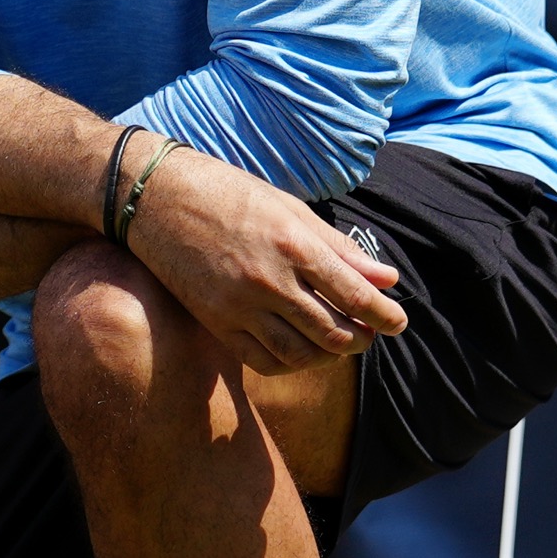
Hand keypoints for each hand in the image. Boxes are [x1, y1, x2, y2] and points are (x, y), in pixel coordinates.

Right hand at [121, 143, 407, 378]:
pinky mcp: (216, 322)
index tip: (400, 322)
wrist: (156, 198)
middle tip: (372, 332)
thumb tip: (386, 278)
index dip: (385, 313)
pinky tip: (303, 351)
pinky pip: (263, 360)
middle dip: (363, 337)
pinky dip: (291, 364)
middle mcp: (269, 280)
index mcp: (292, 244)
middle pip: (332, 330)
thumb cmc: (228, 194)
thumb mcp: (290, 209)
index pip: (354, 293)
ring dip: (331, 354)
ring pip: (301, 353)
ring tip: (342, 342)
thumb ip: (339, 248)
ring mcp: (239, 305)